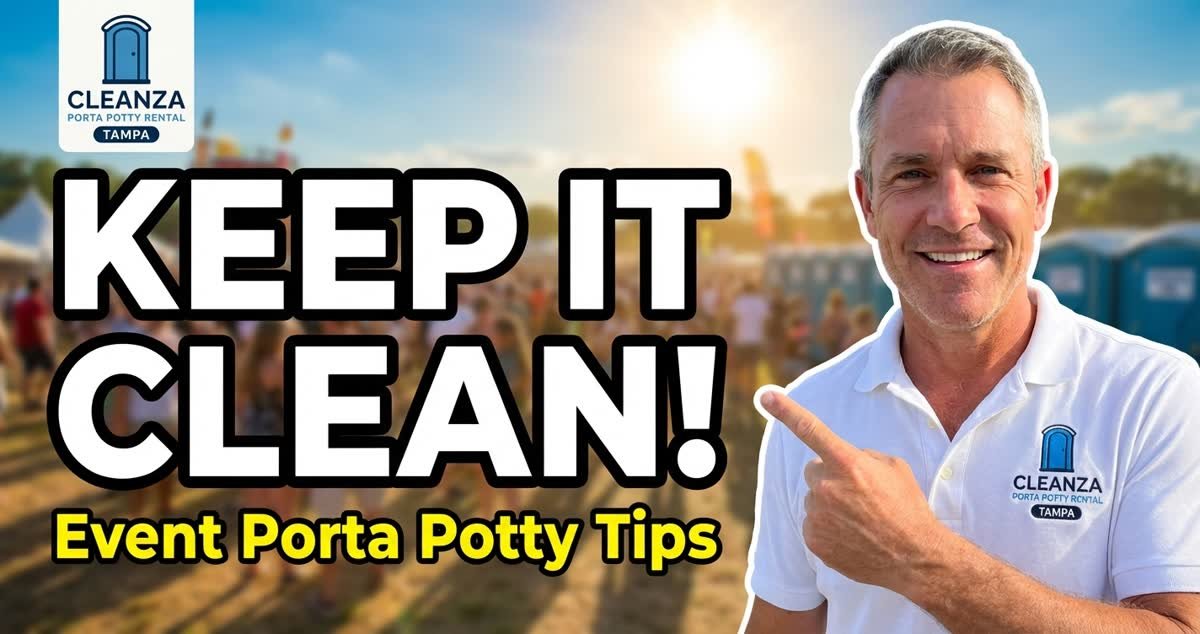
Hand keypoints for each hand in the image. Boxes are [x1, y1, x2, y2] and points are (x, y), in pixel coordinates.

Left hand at [759, 388, 946, 591]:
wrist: (914, 557)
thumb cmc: (907, 507)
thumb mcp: (894, 468)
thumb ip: (861, 456)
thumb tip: (843, 459)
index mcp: (848, 463)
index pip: (811, 430)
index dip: (786, 411)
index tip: (767, 396)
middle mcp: (827, 487)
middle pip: (814, 470)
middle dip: (830, 476)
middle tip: (857, 493)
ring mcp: (817, 514)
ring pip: (814, 498)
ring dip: (830, 503)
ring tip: (860, 518)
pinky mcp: (813, 539)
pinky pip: (812, 523)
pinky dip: (827, 526)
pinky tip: (852, 534)